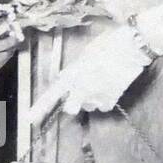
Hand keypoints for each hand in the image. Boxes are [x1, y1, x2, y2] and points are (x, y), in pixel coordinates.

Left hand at [28, 25, 152, 124]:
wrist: (132, 46)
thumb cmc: (108, 44)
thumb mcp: (86, 52)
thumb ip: (74, 68)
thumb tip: (66, 76)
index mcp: (73, 74)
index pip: (53, 93)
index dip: (40, 107)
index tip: (30, 118)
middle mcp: (83, 88)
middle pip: (71, 108)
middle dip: (74, 102)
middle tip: (82, 91)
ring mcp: (98, 95)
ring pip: (88, 106)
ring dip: (91, 98)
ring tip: (101, 82)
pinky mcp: (112, 99)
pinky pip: (103, 106)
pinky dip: (105, 99)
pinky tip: (109, 86)